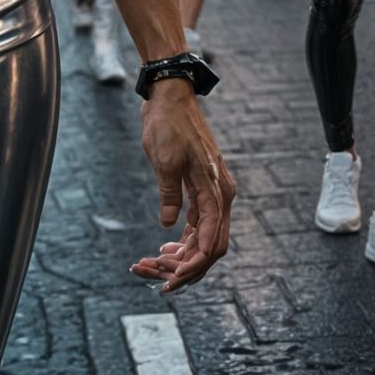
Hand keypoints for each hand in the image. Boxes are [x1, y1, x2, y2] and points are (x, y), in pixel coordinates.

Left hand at [132, 82, 234, 292]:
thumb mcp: (164, 160)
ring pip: (204, 236)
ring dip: (183, 254)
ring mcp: (213, 192)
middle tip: (157, 278)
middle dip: (187, 267)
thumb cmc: (168, 125)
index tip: (170, 278)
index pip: (211, 242)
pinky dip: (184, 238)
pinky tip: (165, 247)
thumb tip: (167, 227)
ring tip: (153, 264)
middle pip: (211, 246)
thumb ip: (169, 195)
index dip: (192, 265)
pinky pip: (199, 222)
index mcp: (217, 191)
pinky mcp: (202, 187)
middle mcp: (221, 195)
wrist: (170, 96)